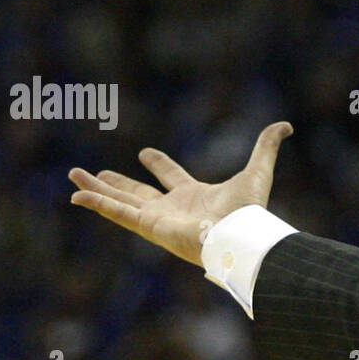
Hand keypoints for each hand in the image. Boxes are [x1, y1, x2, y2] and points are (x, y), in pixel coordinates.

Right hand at [68, 122, 293, 266]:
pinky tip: (76, 195)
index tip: (144, 152)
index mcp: (194, 195)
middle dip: (117, 182)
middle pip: (138, 192)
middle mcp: (172, 208)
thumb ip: (266, 146)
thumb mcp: (258, 170)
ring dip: (96, 189)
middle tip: (97, 172)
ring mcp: (158, 219)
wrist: (240, 235)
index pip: (171, 176)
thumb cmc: (249, 210)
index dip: (159, 164)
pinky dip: (97, 204)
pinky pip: (117, 213)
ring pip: (120, 202)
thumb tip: (285, 125)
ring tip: (73, 177)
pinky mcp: (149, 227)